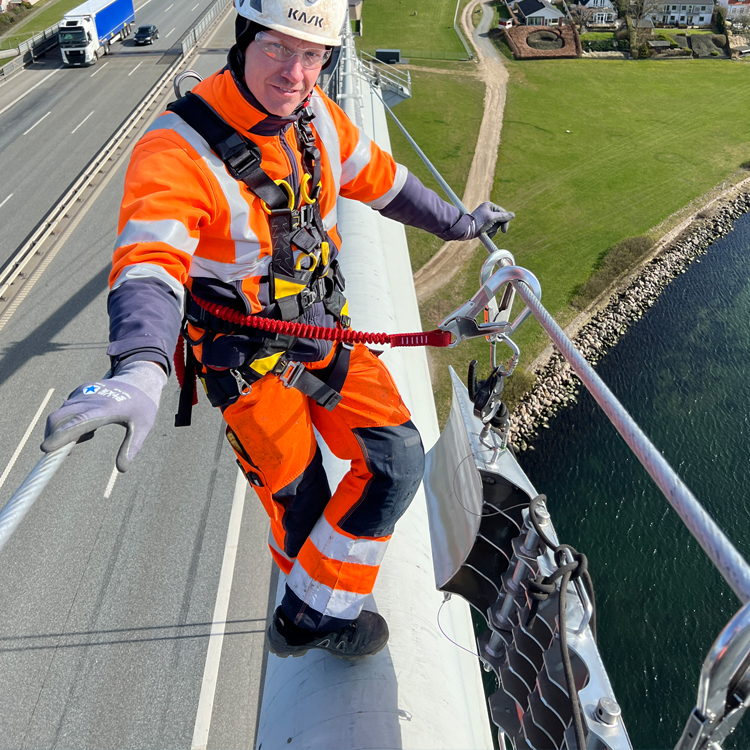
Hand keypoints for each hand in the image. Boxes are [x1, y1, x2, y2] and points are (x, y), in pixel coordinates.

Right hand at [41, 361, 165, 471]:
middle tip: (69, 451)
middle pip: (58, 418)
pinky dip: (69, 421)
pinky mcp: (80, 391)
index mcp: (106, 408)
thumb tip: (123, 469)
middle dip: (53, 437)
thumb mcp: (144, 426)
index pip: (79, 422)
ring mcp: (83, 393)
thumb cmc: (142, 405)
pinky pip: (66, 408)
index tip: (46, 448)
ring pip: (60, 414)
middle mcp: (90, 399)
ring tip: (91, 434)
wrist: (139, 380)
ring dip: (64, 430)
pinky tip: (90, 425)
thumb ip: (132, 447)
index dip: (62, 435)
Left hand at [467, 202, 514, 238]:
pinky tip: (486, 235)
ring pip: (495, 225)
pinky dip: (489, 233)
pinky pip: (490, 228)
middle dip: (496, 227)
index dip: (505, 222)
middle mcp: (487, 210)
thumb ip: (503, 217)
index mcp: (489, 205)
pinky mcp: (482, 224)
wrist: (465, 230)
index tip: (504, 231)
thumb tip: (513, 215)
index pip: (503, 213)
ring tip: (486, 232)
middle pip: (499, 219)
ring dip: (492, 230)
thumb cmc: (478, 223)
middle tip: (490, 230)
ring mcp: (485, 217)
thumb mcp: (492, 219)